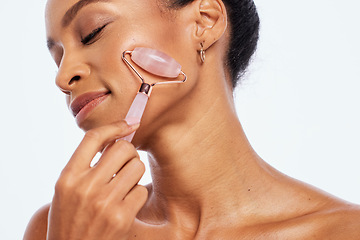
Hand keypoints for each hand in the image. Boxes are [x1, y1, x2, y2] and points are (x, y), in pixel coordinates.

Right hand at [47, 121, 147, 239]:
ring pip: (137, 167)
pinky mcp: (121, 217)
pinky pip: (141, 190)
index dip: (114, 126)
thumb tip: (115, 139)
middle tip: (125, 165)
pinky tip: (126, 205)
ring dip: (134, 174)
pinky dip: (137, 195)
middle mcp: (85, 187)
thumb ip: (85, 166)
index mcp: (68, 177)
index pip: (93, 138)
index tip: (130, 124)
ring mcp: (104, 202)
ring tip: (123, 187)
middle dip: (129, 154)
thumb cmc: (70, 218)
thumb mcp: (66, 190)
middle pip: (123, 149)